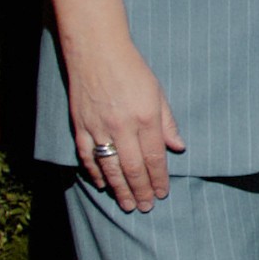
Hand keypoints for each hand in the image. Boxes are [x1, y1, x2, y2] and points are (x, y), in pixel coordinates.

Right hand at [64, 20, 184, 211]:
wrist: (96, 51)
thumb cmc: (132, 69)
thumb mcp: (157, 92)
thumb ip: (167, 122)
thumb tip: (178, 148)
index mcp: (145, 117)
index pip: (154, 157)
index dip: (158, 179)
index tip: (162, 194)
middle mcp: (121, 126)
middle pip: (132, 168)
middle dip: (140, 191)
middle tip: (145, 207)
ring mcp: (98, 128)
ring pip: (109, 167)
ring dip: (119, 189)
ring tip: (127, 204)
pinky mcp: (80, 126)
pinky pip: (87, 156)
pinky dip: (95, 173)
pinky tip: (103, 184)